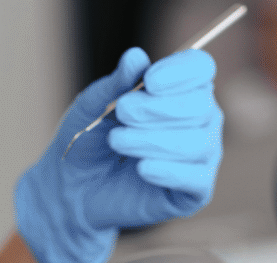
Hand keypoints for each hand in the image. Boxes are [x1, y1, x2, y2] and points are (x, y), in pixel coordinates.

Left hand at [16, 47, 223, 262]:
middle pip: (200, 105)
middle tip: (122, 114)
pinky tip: (141, 168)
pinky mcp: (195, 192)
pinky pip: (195, 178)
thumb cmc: (90, 141)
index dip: (179, 72)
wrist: (75, 190)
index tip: (148, 81)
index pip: (201, 69)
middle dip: (157, 109)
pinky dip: (167, 170)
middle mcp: (200, 119)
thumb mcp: (94, 106)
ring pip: (196, 142)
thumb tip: (135, 56)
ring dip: (153, 140)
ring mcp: (202, 155)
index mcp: (182, 89)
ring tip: (118, 141)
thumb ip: (116, 83)